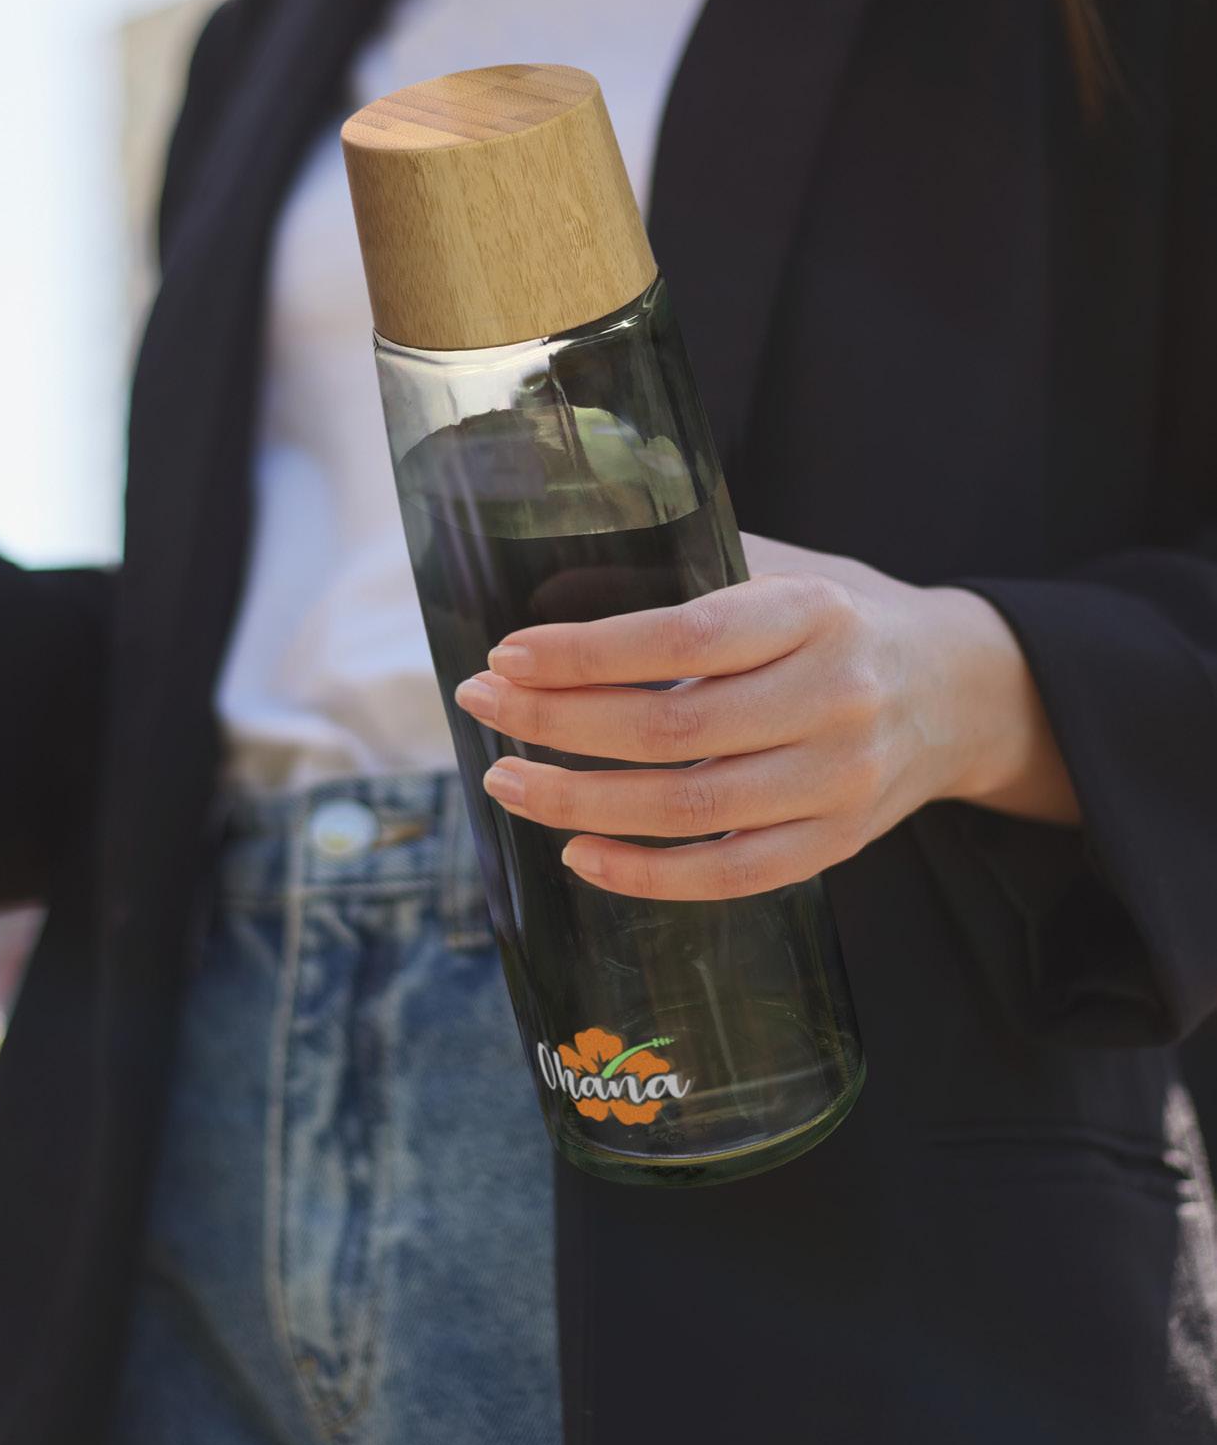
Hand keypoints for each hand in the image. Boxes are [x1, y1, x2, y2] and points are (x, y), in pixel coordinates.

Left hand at [454, 534, 1078, 900]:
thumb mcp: (790, 568)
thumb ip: (697, 572)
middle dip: (558, 722)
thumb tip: (561, 586)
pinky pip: (730, 875)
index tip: (509, 653)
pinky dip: (646, 873)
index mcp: (816, 612)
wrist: (962, 691)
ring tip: (507, 779)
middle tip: (482, 704)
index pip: (685, 637)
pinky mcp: (838, 844)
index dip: (587, 652)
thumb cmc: (845, 621)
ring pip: (690, 809)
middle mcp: (834, 697)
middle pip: (673, 729)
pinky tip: (578, 853)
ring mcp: (839, 781)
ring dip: (580, 801)